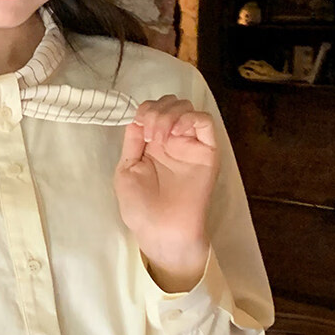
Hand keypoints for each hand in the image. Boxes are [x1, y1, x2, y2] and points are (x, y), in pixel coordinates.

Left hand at [113, 95, 218, 289]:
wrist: (161, 231)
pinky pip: (205, 122)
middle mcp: (172, 140)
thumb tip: (137, 118)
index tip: (138, 129)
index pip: (152, 109)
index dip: (144, 110)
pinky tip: (175, 135)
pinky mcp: (207, 152)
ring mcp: (190, 144)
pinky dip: (189, 118)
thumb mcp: (126, 170)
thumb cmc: (141, 208)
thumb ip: (132, 143)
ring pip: (187, 107)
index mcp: (152, 144)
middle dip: (155, 110)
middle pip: (170, 103)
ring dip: (169, 114)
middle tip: (149, 135)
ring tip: (159, 137)